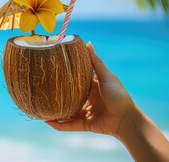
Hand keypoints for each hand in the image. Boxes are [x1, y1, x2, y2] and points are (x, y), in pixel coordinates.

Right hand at [46, 43, 168, 160]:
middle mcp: (89, 99)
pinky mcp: (86, 125)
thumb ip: (95, 62)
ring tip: (42, 107)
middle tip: (44, 89)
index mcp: (93, 87)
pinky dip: (59, 125)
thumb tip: (87, 43)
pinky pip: (69, 125)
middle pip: (70, 96)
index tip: (54, 70)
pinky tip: (47, 121)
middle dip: (58, 94)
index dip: (66, 76)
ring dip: (55, 111)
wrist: (126, 118)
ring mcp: (86, 113)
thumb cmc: (118, 95)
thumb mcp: (105, 76)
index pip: (77, 80)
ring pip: (67, 112)